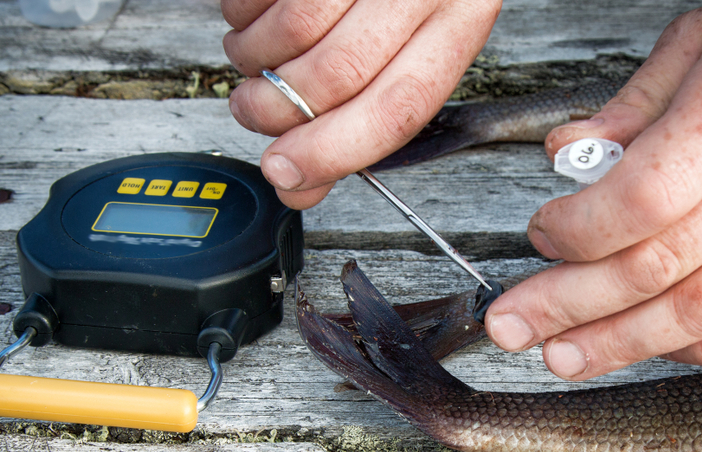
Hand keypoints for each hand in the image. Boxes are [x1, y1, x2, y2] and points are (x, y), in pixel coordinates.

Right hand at [222, 0, 500, 209]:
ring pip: (293, 33)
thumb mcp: (412, 38)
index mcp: (461, 14)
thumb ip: (364, 114)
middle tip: (253, 113)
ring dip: (254, 61)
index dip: (335, 151)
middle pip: (340, 75)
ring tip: (253, 56)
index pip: (400, 105)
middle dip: (279, 112)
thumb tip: (303, 184)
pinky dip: (240, 15)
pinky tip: (253, 11)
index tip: (287, 174)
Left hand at [484, 0, 701, 379]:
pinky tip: (649, 348)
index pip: (642, 199)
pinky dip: (698, 349)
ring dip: (624, 345)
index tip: (540, 237)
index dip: (576, 233)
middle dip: (571, 307)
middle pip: (661, 268)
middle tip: (512, 328)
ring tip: (564, 356)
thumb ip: (631, 105)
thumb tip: (562, 158)